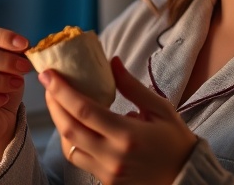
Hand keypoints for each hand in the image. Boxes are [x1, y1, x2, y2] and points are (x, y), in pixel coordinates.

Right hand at [0, 25, 32, 164]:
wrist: (1, 118)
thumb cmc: (3, 86)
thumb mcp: (10, 65)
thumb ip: (12, 53)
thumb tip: (22, 45)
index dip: (2, 37)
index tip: (25, 44)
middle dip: (3, 59)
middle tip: (25, 66)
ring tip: (17, 83)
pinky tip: (5, 99)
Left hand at [39, 57, 196, 184]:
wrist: (185, 177)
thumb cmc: (175, 140)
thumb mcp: (160, 108)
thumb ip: (132, 87)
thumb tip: (112, 61)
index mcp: (128, 135)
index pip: (84, 111)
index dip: (62, 91)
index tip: (48, 74)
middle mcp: (113, 157)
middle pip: (69, 129)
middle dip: (53, 104)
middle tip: (48, 84)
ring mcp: (108, 172)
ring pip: (69, 148)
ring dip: (59, 123)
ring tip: (58, 103)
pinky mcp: (106, 182)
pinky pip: (79, 160)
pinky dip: (72, 141)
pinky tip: (74, 125)